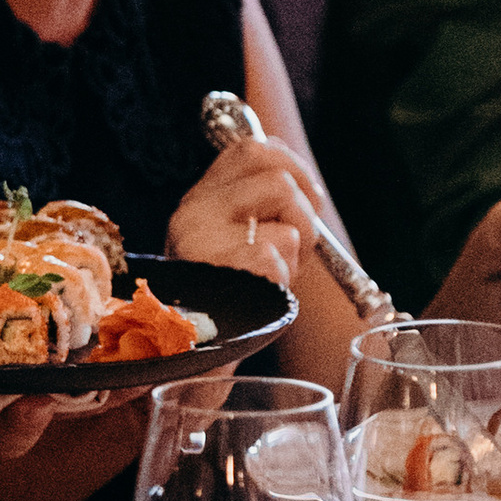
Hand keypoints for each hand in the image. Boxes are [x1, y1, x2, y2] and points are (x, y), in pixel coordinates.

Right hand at [165, 134, 329, 291]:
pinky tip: (262, 292)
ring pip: (287, 224)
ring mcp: (201, 241)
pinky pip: (276, 259)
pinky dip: (283, 278)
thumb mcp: (238, 236)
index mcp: (200, 196)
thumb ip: (261, 203)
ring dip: (296, 253)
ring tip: (274, 274)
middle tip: (295, 245)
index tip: (305, 196)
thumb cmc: (230, 291)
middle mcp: (193, 211)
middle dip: (305, 215)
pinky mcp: (217, 270)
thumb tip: (307, 187)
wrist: (196, 350)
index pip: (253, 149)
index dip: (294, 167)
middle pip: (280, 181)